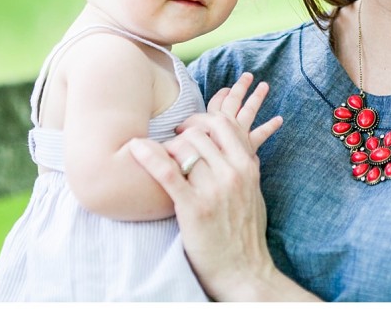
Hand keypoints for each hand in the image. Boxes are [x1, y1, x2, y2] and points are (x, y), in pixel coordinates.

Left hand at [127, 73, 283, 300]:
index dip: (201, 119)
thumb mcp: (254, 192)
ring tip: (157, 156)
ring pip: (183, 148)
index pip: (223, 124)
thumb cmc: (246, 234)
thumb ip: (245, 166)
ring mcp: (214, 190)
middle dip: (180, 135)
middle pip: (199, 134)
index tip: (188, 127)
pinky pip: (167, 172)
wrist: (244, 271)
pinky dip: (148, 156)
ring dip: (166, 148)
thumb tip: (238, 147)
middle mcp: (233, 173)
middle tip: (169, 143)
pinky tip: (136, 149)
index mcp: (247, 167)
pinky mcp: (194, 208)